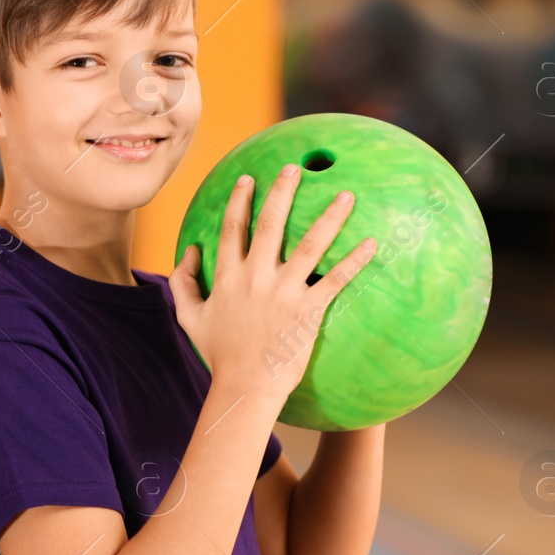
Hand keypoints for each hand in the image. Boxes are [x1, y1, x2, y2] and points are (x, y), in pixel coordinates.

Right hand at [170, 163, 375, 400]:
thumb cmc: (219, 355)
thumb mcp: (189, 318)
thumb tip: (188, 251)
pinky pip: (336, 280)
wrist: (245, 387)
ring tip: (347, 195)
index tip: (249, 178)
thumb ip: (182, 283)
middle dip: (282, 192)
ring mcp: (283, 292)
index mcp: (227, 277)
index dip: (240, 201)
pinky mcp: (308, 310)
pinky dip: (355, 261)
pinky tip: (372, 243)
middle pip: (270, 225)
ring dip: (330, 217)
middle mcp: (255, 277)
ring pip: (310, 245)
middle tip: (294, 168)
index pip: (233, 229)